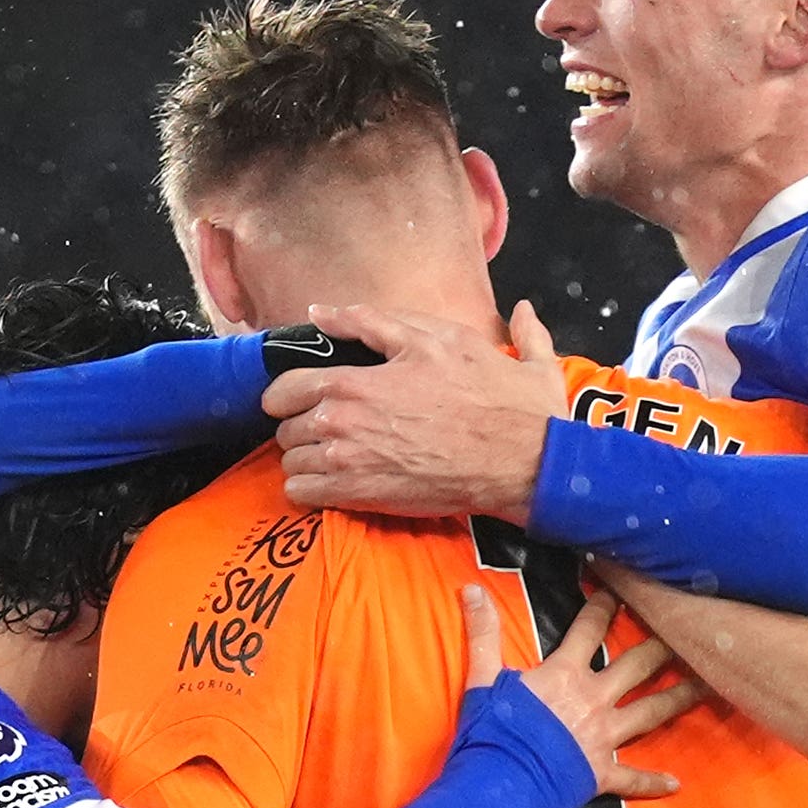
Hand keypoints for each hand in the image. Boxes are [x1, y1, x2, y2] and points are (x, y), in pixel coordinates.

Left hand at [268, 300, 568, 520]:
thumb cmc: (491, 396)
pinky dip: (308, 490)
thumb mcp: (441, 338)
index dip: (283, 394)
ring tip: (328, 459)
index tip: (292, 399)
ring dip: (304, 459)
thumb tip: (324, 310)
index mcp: (356, 380)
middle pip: (286, 427)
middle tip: (322, 430)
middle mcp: (344, 421)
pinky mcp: (363, 497)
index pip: (287, 386)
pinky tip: (329, 486)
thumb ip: (376, 321)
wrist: (524, 458)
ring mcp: (350, 462)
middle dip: (298, 426)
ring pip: (291, 462)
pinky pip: (303, 495)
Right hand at [458, 583, 701, 801]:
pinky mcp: (602, 772)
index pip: (590, 629)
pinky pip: (634, 778)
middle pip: (638, 665)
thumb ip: (482, 633)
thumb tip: (470, 588)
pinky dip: (653, 782)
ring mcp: (603, 737)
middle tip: (688, 629)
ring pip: (652, 712)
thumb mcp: (481, 678)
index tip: (622, 588)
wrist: (498, 788)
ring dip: (680, 698)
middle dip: (664, 644)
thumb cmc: (490, 733)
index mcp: (565, 674)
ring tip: (708, 686)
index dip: (605, 606)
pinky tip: (676, 783)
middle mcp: (594, 700)